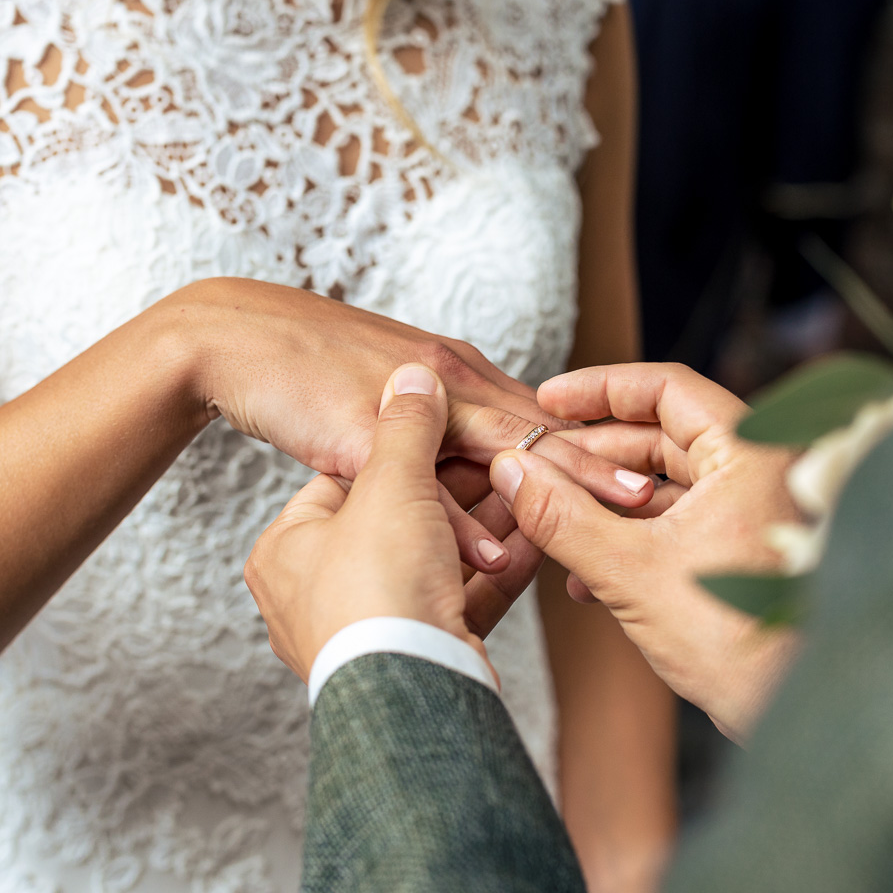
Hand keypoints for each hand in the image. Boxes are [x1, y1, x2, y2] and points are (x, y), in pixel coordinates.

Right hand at [175, 278, 653, 571]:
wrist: (234, 340)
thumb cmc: (312, 370)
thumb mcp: (393, 393)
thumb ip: (441, 426)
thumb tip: (476, 467)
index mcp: (461, 373)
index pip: (543, 411)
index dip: (593, 446)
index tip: (647, 475)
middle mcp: (448, 378)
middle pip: (539, 424)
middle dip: (600, 462)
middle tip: (658, 496)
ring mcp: (408, 401)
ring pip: (494, 446)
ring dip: (553, 484)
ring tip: (607, 517)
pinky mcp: (360, 432)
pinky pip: (418, 483)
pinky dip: (456, 521)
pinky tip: (487, 552)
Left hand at [246, 365, 545, 681]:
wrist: (410, 698)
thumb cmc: (377, 591)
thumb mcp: (387, 484)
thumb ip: (406, 424)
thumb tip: (415, 378)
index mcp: (287, 549)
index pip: (349, 479)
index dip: (407, 449)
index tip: (452, 427)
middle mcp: (319, 592)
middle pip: (402, 520)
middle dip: (460, 491)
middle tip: (502, 454)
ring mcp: (371, 629)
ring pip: (438, 561)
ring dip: (488, 525)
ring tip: (530, 486)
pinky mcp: (420, 656)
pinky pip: (461, 598)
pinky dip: (499, 566)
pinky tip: (535, 533)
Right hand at [491, 364, 801, 740]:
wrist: (797, 715)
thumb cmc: (739, 643)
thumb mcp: (630, 572)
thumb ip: (564, 516)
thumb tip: (514, 470)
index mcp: (749, 453)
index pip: (666, 387)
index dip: (599, 388)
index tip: (549, 399)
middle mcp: (760, 471)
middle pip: (661, 434)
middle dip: (592, 455)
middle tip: (538, 467)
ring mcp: (753, 513)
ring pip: (664, 483)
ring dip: (605, 503)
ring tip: (553, 524)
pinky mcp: (742, 552)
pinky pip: (677, 522)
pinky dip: (631, 537)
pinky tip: (585, 579)